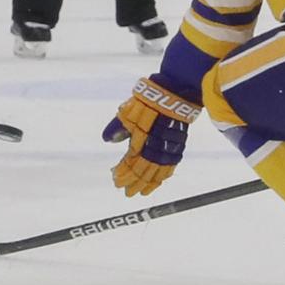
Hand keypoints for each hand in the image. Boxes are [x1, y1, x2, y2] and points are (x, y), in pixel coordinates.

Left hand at [102, 77, 201, 196]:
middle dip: (135, 182)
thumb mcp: (129, 110)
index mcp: (142, 141)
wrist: (176, 92)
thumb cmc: (149, 99)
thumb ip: (118, 126)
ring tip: (142, 192)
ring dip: (149, 183)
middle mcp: (156, 148)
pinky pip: (170, 166)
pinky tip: (160, 180)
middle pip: (144, 171)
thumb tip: (107, 139)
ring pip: (158, 172)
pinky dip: (163, 175)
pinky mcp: (178, 145)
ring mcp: (168, 148)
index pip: (130, 163)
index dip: (123, 173)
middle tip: (127, 192)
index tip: (115, 179)